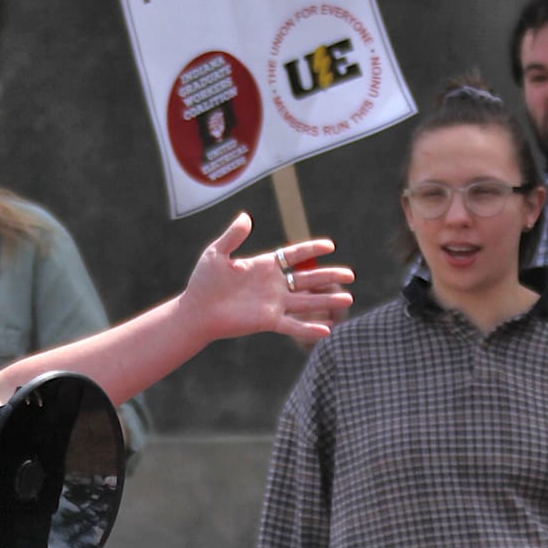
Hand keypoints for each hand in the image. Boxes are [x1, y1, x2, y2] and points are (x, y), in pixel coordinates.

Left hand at [178, 213, 353, 342]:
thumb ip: (233, 236)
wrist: (196, 310)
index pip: (293, 255)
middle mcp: (273, 285)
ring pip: (306, 301)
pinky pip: (292, 325)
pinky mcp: (268, 321)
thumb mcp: (217, 254)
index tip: (330, 246)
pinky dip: (309, 328)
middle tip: (351, 274)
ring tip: (348, 299)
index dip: (311, 250)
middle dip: (329, 275)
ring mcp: (273, 304)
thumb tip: (245, 217)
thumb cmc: (203, 282)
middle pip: (308, 278)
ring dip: (326, 301)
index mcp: (264, 266)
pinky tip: (326, 330)